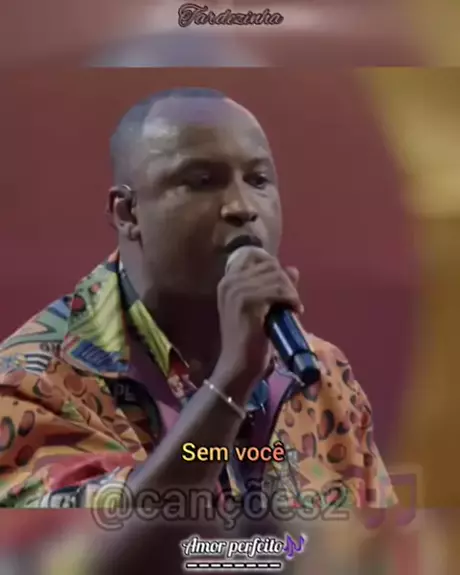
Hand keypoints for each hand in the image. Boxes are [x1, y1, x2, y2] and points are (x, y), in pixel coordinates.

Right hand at [211, 247, 301, 398]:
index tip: (283, 286)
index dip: (274, 268)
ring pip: (277, 277)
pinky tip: (294, 311)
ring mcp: (237, 291)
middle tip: (291, 301)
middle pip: (270, 265)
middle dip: (286, 281)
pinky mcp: (248, 302)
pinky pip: (279, 290)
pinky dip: (291, 299)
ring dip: (291, 292)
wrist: (238, 366)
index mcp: (228, 281)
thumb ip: (273, 287)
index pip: (256, 256)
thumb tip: (293, 269)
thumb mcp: (261, 309)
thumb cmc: (249, 341)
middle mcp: (230, 281)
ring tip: (293, 308)